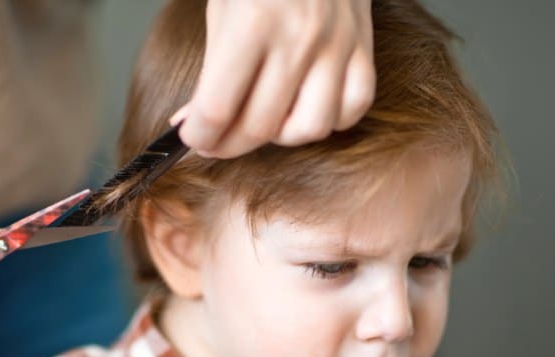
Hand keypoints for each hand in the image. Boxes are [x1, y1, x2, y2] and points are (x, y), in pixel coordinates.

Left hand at [173, 0, 374, 157]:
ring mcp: (335, 44)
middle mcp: (298, 38)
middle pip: (260, 127)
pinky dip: (329, 119)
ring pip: (310, 127)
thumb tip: (196, 124)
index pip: (218, 108)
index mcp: (252, 24)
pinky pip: (352, 108)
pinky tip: (305, 106)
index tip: (192, 138)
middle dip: (228, 145)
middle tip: (215, 141)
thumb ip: (212, 72)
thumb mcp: (222, 11)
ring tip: (264, 120)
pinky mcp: (362, 46)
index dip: (199, 135)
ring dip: (281, 137)